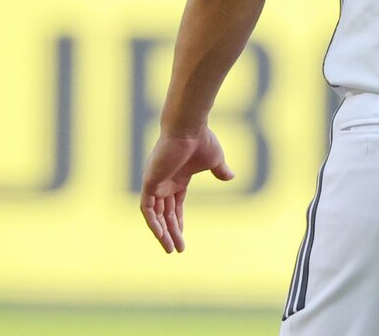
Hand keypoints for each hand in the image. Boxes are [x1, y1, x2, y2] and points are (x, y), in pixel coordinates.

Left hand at [140, 127, 234, 252]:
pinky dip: (153, 223)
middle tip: (178, 249)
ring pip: (155, 216)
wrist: (188, 129)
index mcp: (177, 179)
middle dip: (172, 232)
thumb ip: (221, 171)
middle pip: (166, 215)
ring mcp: (155, 184)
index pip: (175, 207)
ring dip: (163, 233)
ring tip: (170, 249)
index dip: (179, 222)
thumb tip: (231, 177)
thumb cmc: (202, 141)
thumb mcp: (215, 160)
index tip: (183, 238)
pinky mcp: (149, 183)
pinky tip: (161, 235)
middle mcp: (164, 183)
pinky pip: (147, 209)